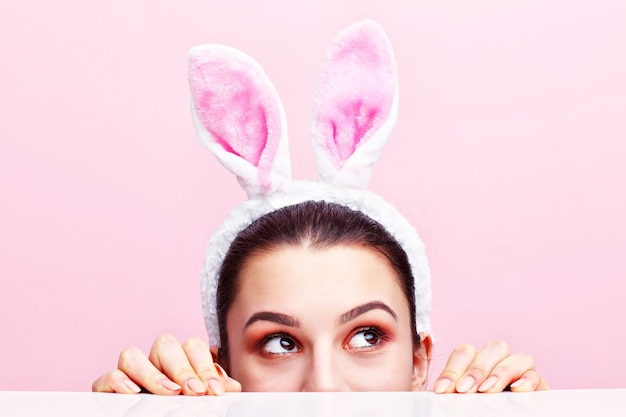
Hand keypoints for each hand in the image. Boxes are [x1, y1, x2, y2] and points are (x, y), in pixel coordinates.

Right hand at [92, 334, 241, 394]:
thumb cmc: (180, 412)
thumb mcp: (202, 403)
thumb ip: (215, 392)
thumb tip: (233, 387)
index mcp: (178, 363)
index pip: (192, 347)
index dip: (205, 367)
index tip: (214, 391)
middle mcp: (153, 364)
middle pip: (164, 345)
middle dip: (182, 368)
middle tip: (195, 392)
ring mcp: (128, 376)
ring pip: (131, 355)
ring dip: (151, 373)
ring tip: (169, 393)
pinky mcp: (106, 391)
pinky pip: (106, 376)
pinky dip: (118, 381)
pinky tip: (133, 393)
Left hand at [433, 340, 548, 392]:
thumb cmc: (471, 411)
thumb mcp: (459, 402)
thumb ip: (453, 392)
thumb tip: (440, 390)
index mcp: (478, 365)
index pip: (466, 352)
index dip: (453, 369)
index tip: (442, 390)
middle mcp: (501, 364)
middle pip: (494, 348)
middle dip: (477, 369)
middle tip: (465, 390)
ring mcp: (522, 374)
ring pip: (519, 357)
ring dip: (501, 372)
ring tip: (488, 391)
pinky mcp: (539, 389)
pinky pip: (537, 375)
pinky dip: (528, 380)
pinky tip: (517, 390)